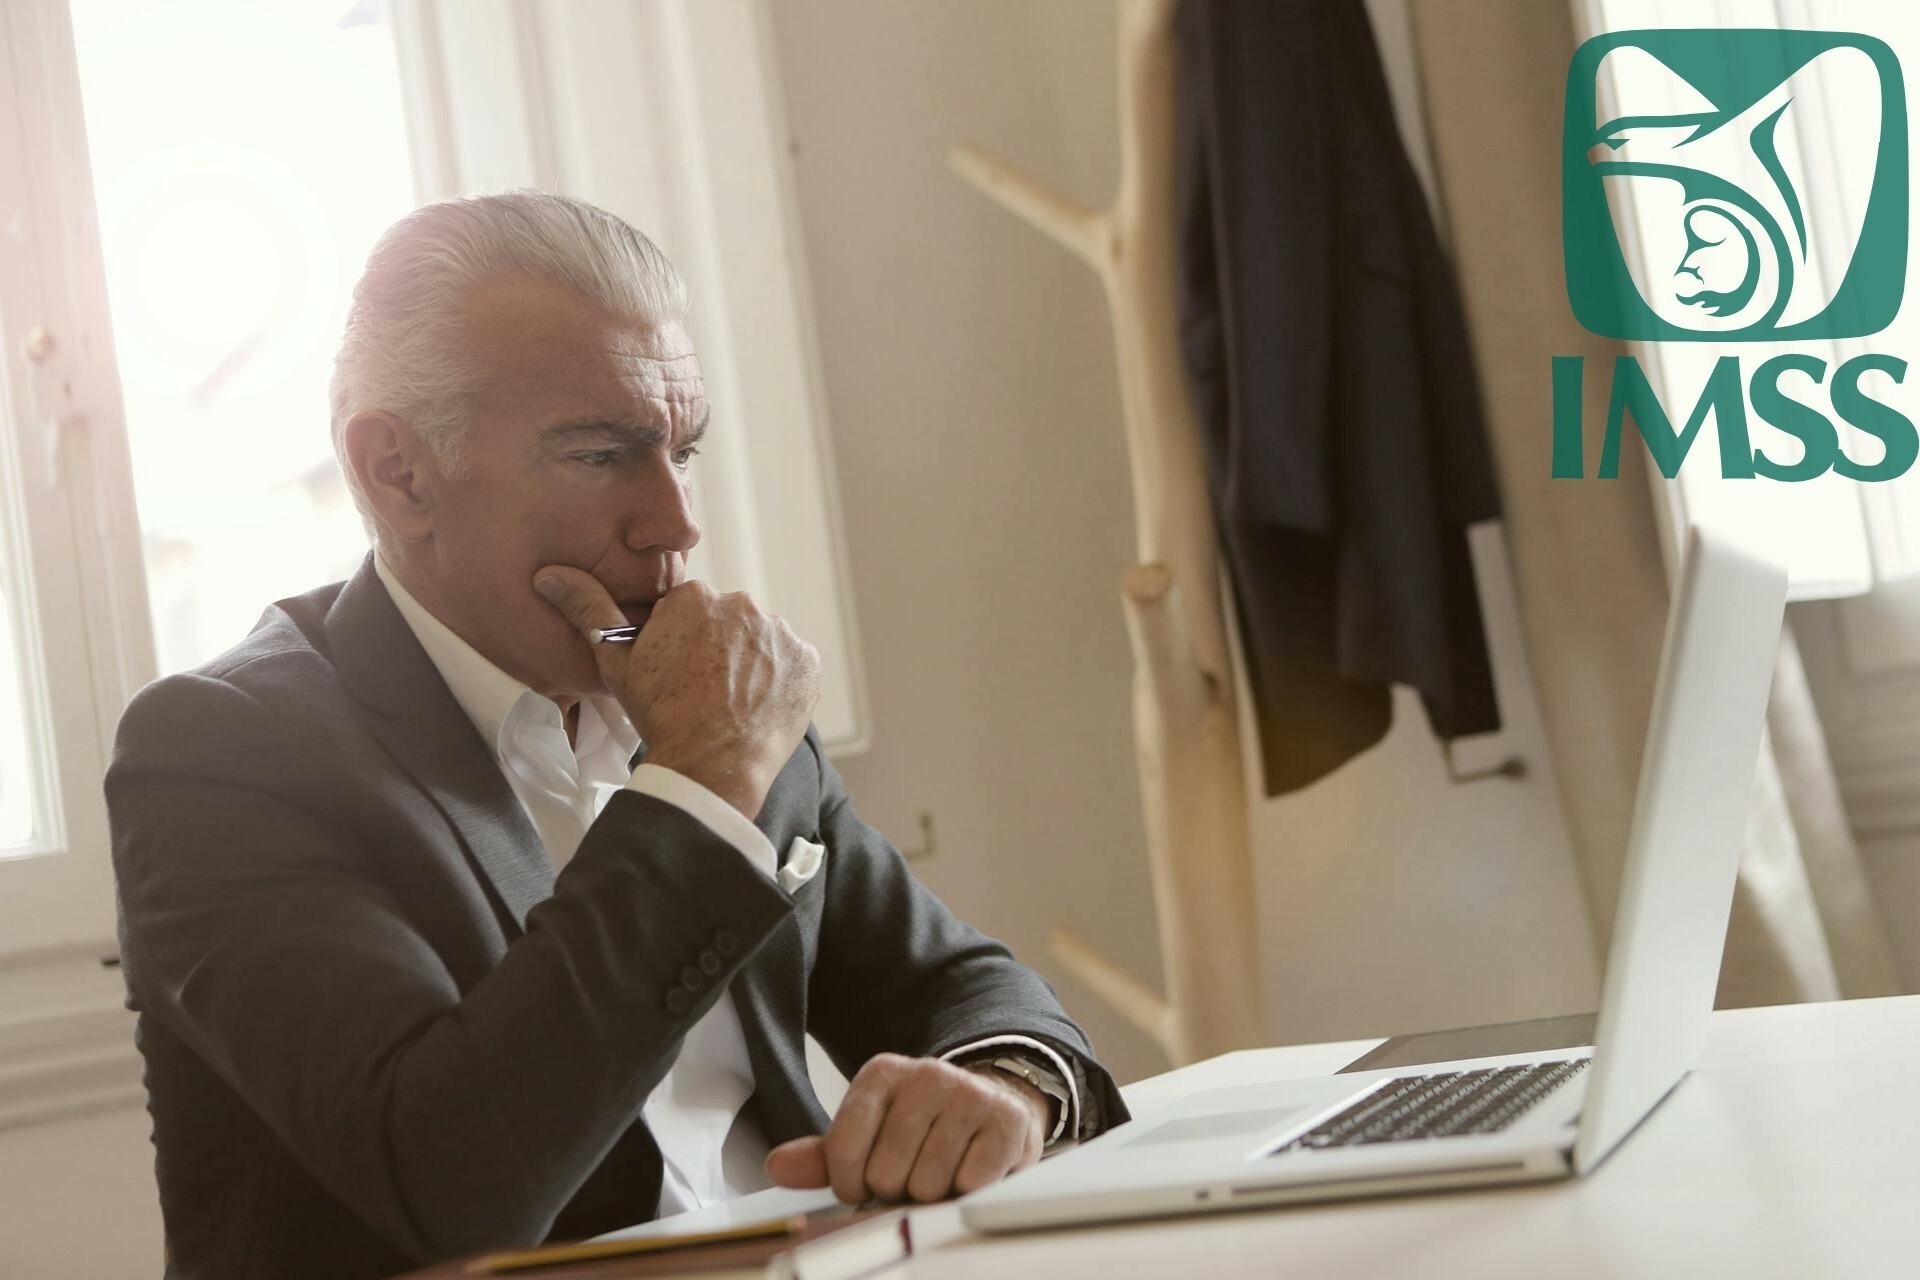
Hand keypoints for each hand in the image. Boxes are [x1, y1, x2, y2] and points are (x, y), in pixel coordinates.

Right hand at [532, 567, 818, 818]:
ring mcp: (779, 632)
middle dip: (718, 649)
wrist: (710, 765)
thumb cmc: (659, 715)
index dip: (682, 645)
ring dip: (751, 663)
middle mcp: (742, 604)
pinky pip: (793, 664)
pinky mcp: (808, 661)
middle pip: (728, 623)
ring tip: (732, 702)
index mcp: (695, 597)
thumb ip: (588, 610)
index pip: (691, 613)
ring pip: (761, 642)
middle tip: (704, 691)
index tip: (678, 674)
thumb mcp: (616, 663)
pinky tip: (760, 706)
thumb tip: (549, 574)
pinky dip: (781, 681)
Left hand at [763, 1054, 1047, 1203]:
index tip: (866, 1181)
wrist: (991, 1106)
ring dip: (934, 1193)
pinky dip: (968, 1191)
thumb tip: (778, 1166)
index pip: (842, 1152)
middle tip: (914, 1171)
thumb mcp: (869, 1135)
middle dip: (898, 1188)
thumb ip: (823, 1154)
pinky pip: (971, 1185)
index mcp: (881, 1074)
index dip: (851, 1184)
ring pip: (929, 1184)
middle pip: (886, 1173)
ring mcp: (969, 1094)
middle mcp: (926, 1074)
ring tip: (943, 1170)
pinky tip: (971, 1168)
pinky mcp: (1007, 1121)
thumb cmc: (922, 1128)